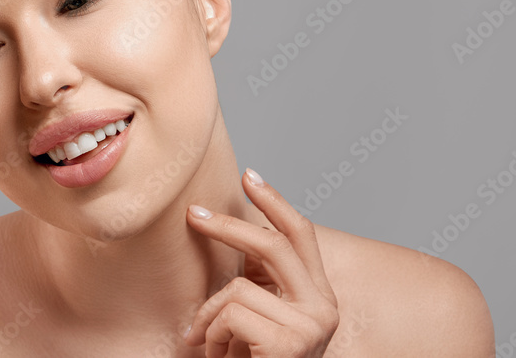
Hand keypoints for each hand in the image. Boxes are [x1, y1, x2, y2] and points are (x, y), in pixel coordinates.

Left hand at [184, 168, 339, 356]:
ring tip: (210, 348)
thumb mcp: (257, 321)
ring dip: (209, 319)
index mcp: (319, 298)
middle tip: (191, 215)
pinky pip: (229, 313)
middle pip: (272, 244)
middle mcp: (324, 309)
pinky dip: (211, 335)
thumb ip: (257, 286)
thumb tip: (232, 232)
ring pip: (237, 289)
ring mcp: (310, 325)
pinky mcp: (288, 342)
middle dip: (226, 227)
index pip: (301, 235)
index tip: (249, 175)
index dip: (275, 201)